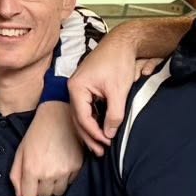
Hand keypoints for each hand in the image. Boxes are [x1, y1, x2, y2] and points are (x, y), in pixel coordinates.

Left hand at [12, 102, 81, 195]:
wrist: (59, 116)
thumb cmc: (37, 133)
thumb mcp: (21, 151)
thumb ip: (16, 175)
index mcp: (32, 169)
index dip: (28, 190)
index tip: (30, 183)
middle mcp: (49, 173)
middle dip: (41, 188)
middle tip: (41, 173)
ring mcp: (65, 171)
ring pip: (58, 191)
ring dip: (54, 184)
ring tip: (52, 168)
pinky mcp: (77, 166)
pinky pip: (70, 182)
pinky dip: (66, 177)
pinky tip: (62, 163)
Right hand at [68, 35, 145, 155]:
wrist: (121, 42)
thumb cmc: (118, 61)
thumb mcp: (118, 91)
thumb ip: (114, 114)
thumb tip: (109, 134)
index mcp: (77, 87)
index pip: (82, 118)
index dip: (94, 134)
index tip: (107, 143)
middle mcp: (73, 88)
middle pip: (77, 119)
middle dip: (89, 137)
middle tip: (100, 152)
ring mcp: (78, 88)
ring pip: (81, 115)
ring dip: (90, 131)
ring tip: (100, 146)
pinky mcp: (85, 87)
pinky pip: (85, 109)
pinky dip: (92, 121)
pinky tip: (100, 130)